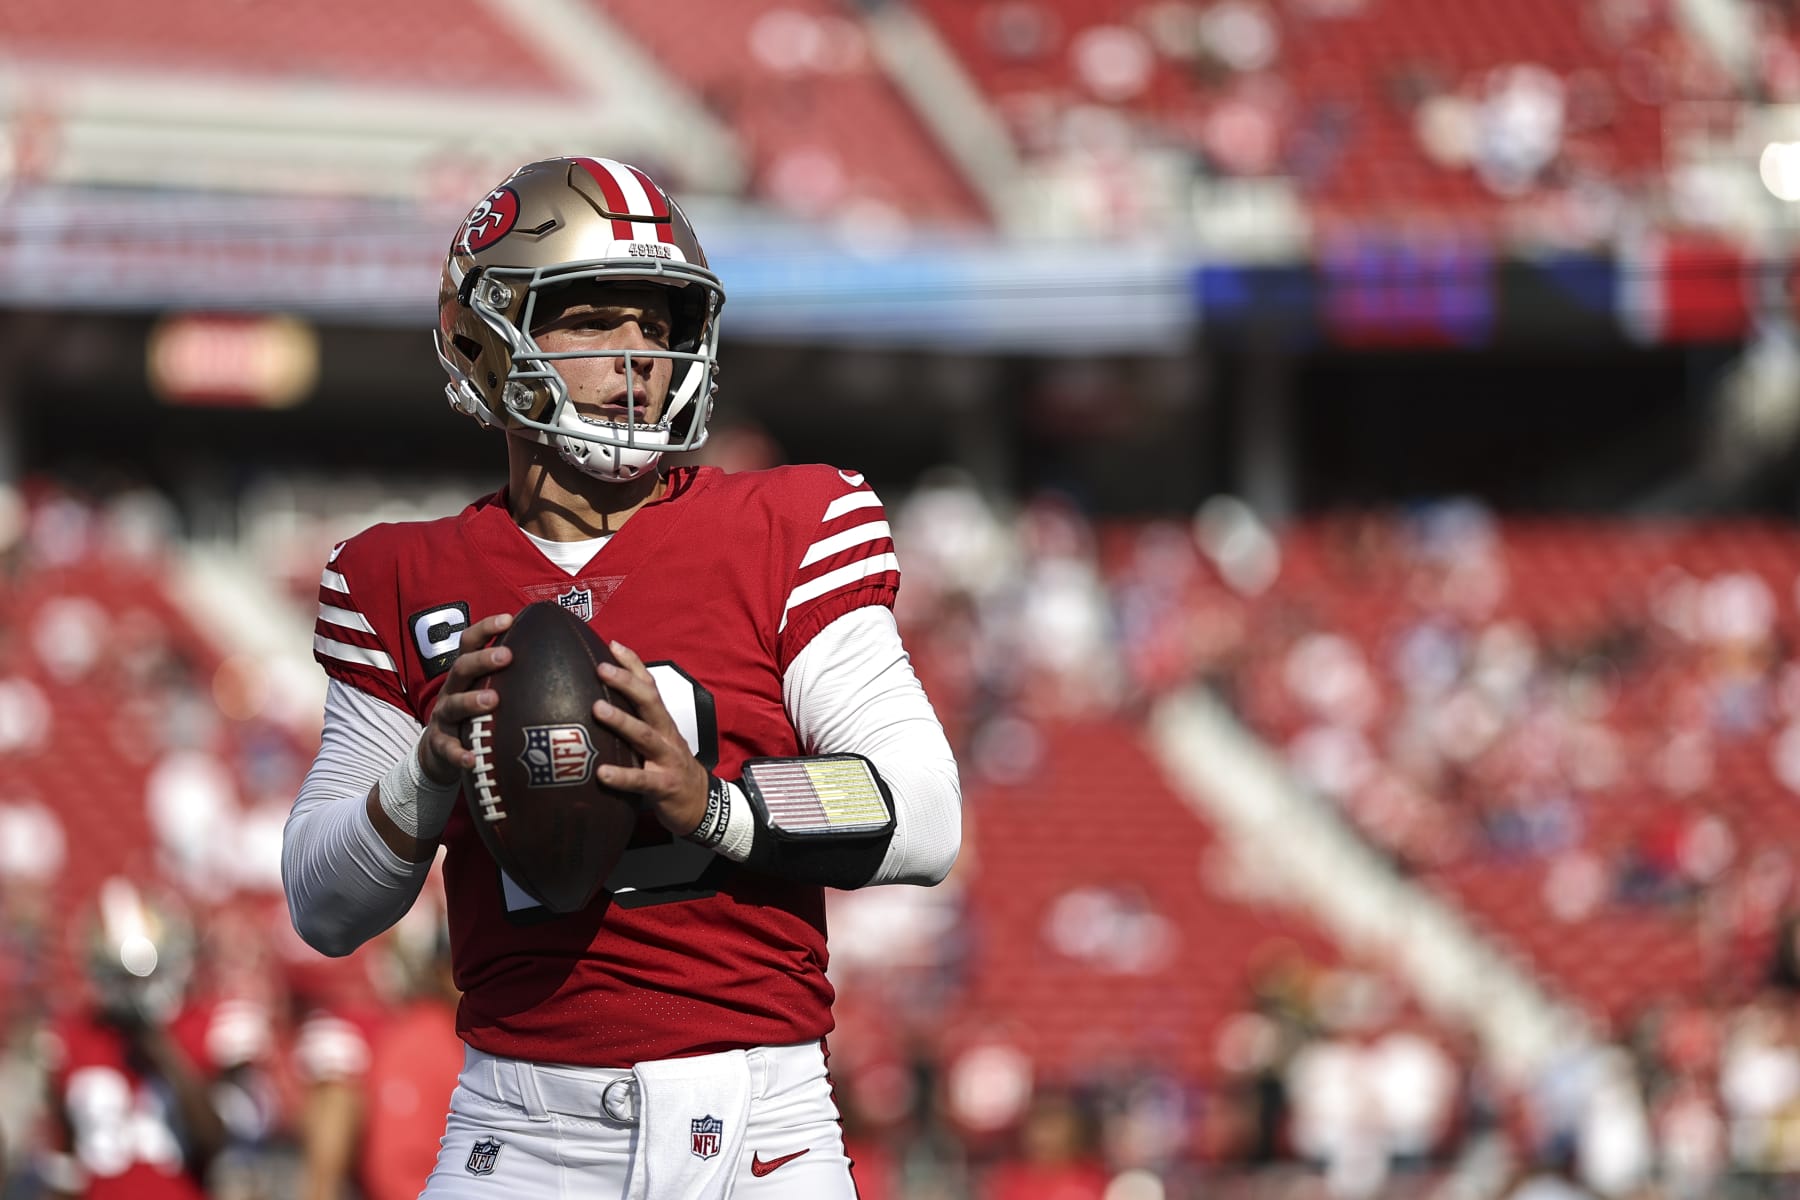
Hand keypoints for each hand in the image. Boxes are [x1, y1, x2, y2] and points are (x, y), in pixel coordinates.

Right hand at [419, 612, 514, 784]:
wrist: (440, 752)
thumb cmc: (476, 715)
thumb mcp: (490, 691)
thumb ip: (517, 678)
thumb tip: (568, 662)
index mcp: (467, 674)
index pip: (470, 642)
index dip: (486, 628)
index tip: (509, 619)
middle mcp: (452, 690)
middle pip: (462, 667)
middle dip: (482, 659)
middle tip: (506, 656)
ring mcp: (444, 717)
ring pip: (454, 704)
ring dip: (471, 701)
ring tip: (492, 701)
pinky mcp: (440, 744)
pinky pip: (448, 749)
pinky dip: (460, 754)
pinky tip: (473, 760)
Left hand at [592, 642, 709, 837]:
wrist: (702, 805)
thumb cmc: (670, 768)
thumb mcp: (658, 741)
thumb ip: (636, 724)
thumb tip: (599, 706)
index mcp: (663, 722)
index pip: (650, 686)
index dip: (633, 664)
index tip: (612, 645)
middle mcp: (666, 735)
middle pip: (649, 702)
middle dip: (626, 683)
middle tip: (601, 669)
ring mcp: (666, 760)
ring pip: (645, 736)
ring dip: (622, 721)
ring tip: (597, 710)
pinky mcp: (664, 786)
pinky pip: (641, 780)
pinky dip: (622, 776)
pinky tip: (601, 773)